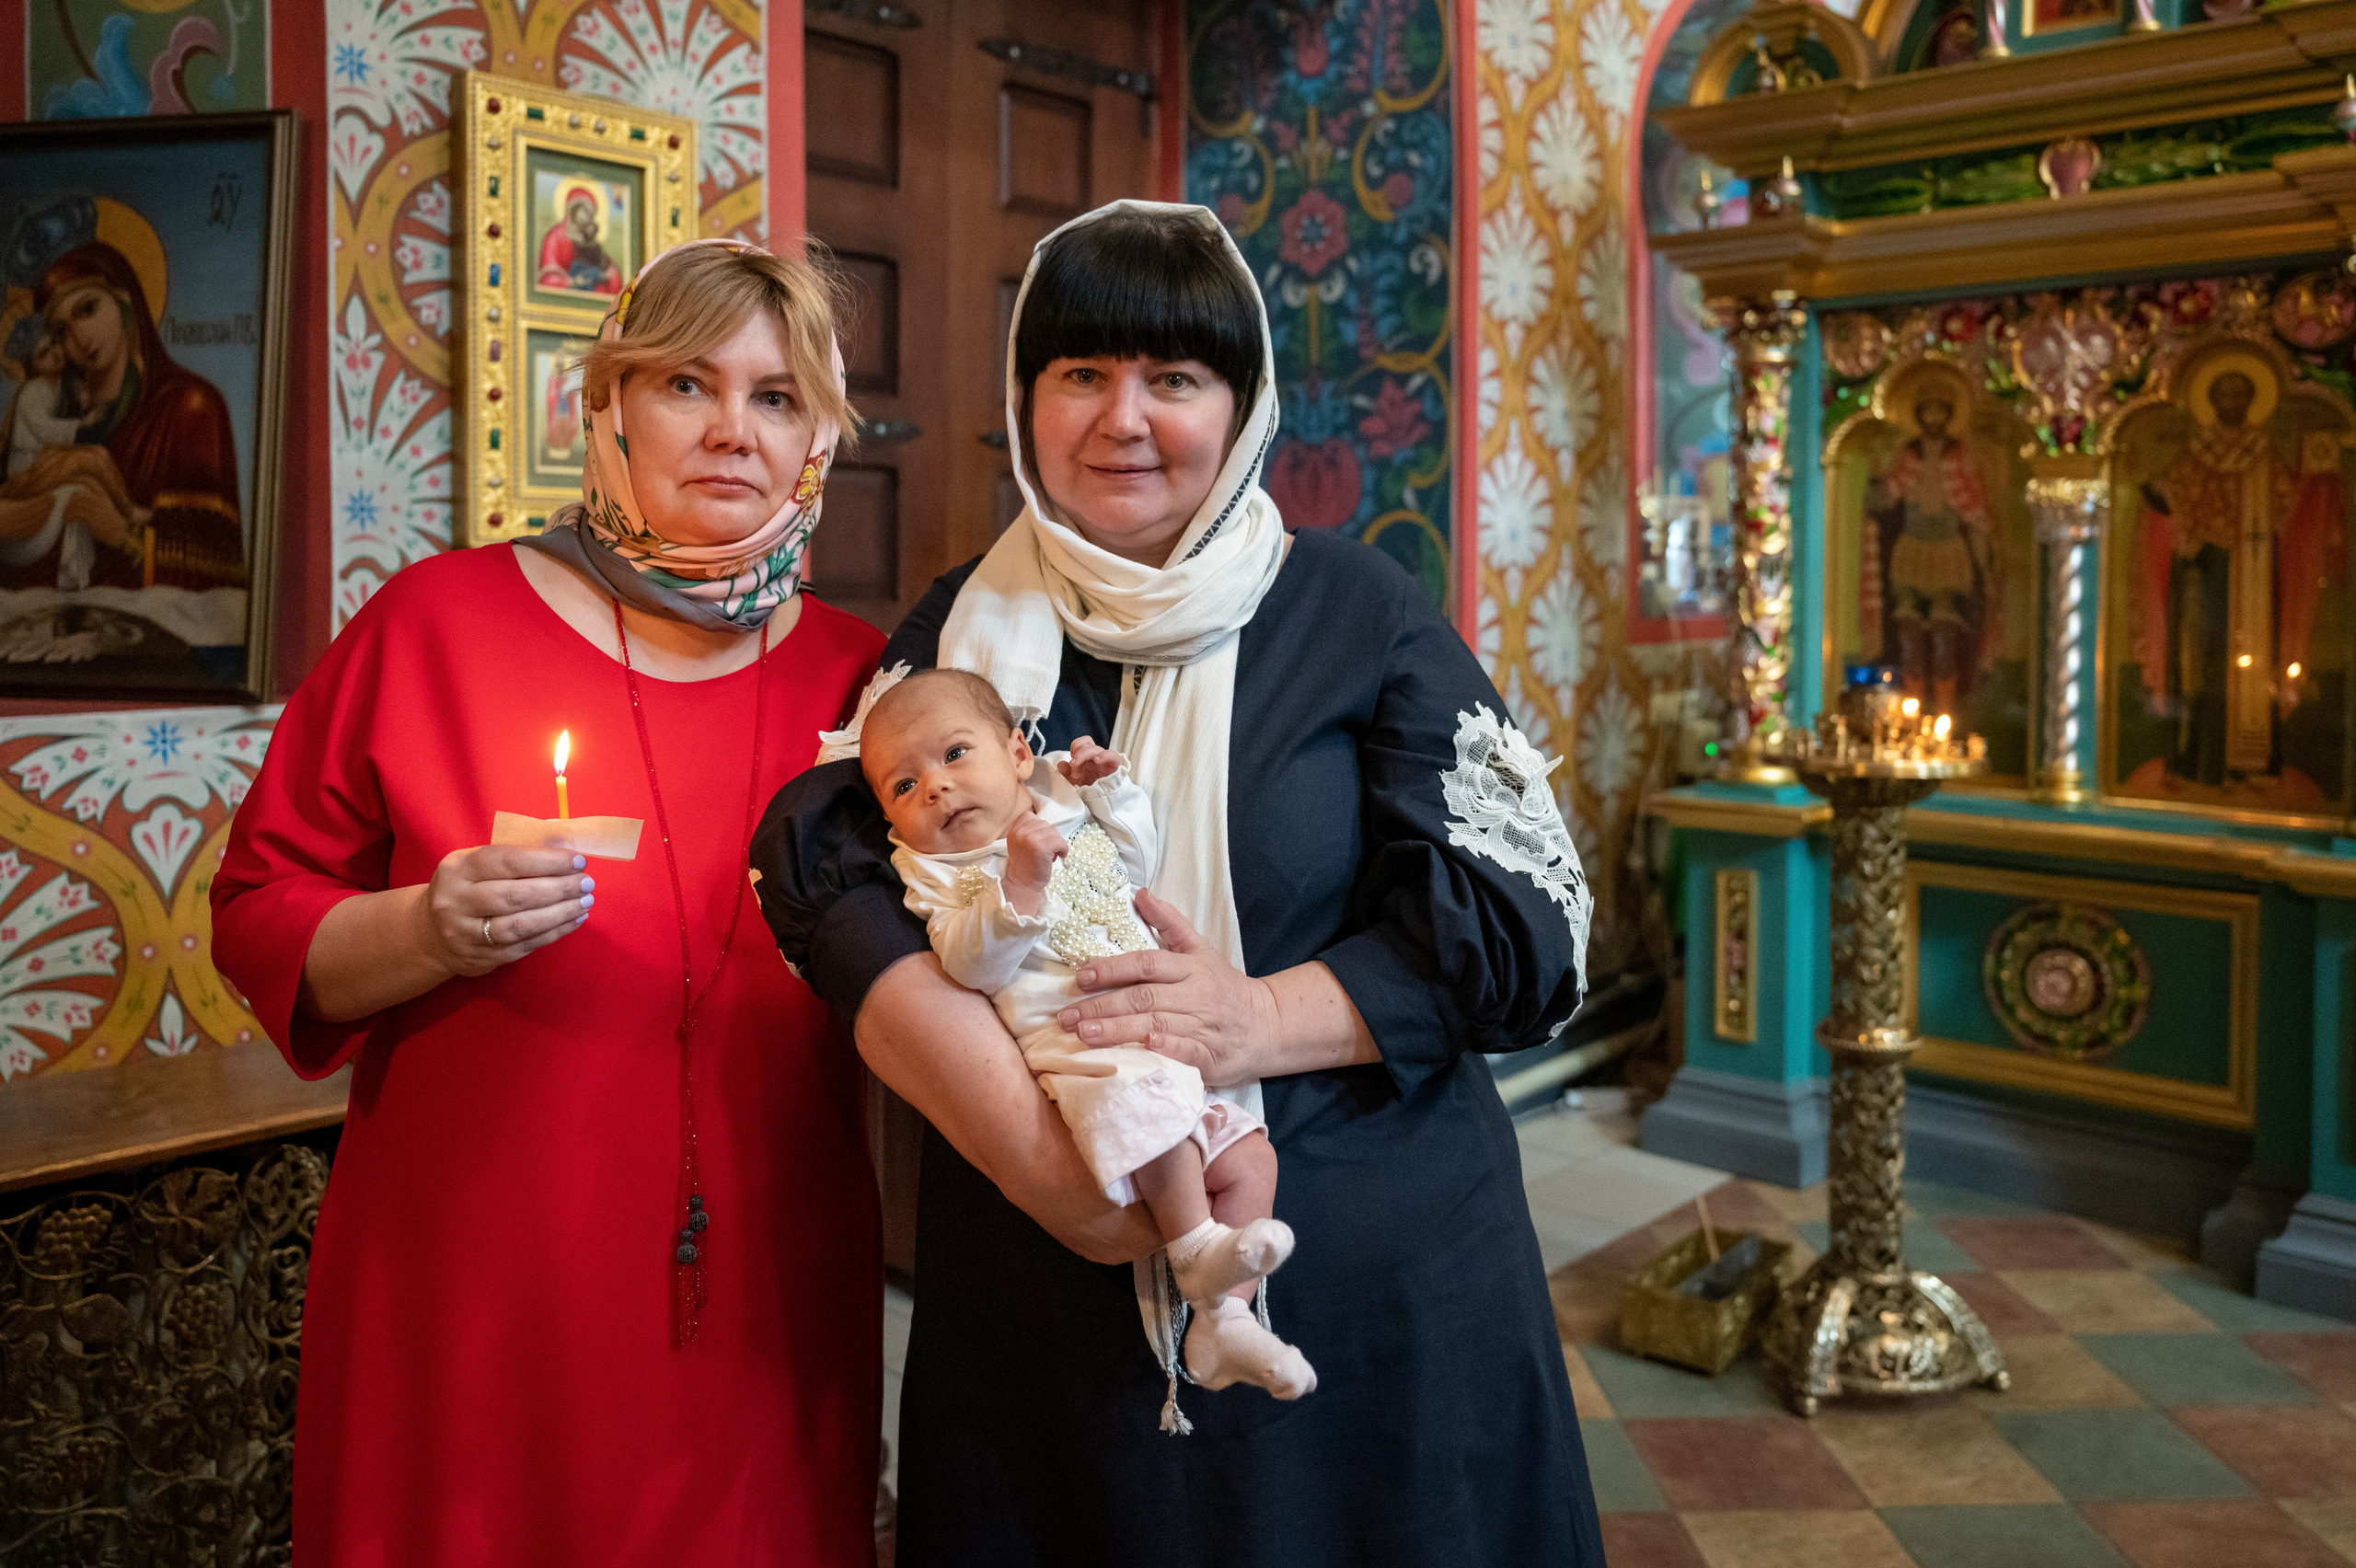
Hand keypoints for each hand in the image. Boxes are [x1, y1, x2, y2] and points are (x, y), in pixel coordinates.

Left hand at [61, 485, 133, 546]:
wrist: (121, 534)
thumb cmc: (112, 525)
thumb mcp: (105, 510)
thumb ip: (94, 504)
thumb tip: (77, 503)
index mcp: (104, 496)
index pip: (91, 482)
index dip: (79, 480)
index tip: (70, 483)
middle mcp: (100, 500)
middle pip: (78, 494)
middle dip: (68, 500)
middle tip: (64, 507)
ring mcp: (97, 508)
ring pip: (75, 503)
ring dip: (67, 510)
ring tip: (66, 516)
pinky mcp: (93, 517)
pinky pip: (76, 512)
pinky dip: (69, 516)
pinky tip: (69, 521)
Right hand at [419, 845, 594, 977]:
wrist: (430, 933)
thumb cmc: (467, 888)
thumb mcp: (476, 864)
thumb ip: (515, 855)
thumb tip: (565, 847)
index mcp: (458, 869)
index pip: (506, 861)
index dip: (546, 861)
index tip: (577, 861)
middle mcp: (457, 901)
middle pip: (515, 895)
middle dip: (558, 888)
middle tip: (586, 883)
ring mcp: (466, 934)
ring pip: (520, 925)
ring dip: (560, 913)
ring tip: (585, 902)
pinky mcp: (481, 958)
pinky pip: (524, 946)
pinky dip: (554, 932)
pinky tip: (574, 920)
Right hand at [1003, 811, 1066, 911]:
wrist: (1023, 884)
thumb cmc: (1026, 864)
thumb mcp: (1020, 843)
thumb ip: (1029, 831)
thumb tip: (1047, 825)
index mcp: (1014, 830)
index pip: (1031, 816)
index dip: (1039, 828)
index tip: (1039, 841)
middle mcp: (1020, 833)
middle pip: (1045, 824)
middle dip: (1049, 837)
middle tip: (1045, 851)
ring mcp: (1030, 839)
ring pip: (1054, 832)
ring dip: (1056, 844)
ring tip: (1049, 855)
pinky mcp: (1041, 848)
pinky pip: (1060, 842)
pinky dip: (1063, 849)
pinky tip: (1058, 857)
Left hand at [1055, 889, 1278, 1087]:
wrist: (1267, 1025)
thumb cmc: (1222, 987)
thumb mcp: (1200, 949)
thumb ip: (1169, 923)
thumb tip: (1141, 893)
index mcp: (1189, 967)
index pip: (1146, 963)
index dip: (1113, 969)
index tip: (1081, 977)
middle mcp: (1195, 994)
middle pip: (1144, 996)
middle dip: (1103, 1005)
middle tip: (1068, 1016)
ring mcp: (1203, 1025)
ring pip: (1157, 1024)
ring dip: (1119, 1030)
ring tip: (1085, 1035)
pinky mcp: (1211, 1055)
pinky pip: (1186, 1051)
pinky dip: (1165, 1047)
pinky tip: (1143, 1047)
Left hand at [1057, 735, 1125, 787]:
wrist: (1101, 803)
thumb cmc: (1088, 791)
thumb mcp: (1073, 784)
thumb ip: (1066, 774)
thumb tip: (1061, 764)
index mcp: (1086, 758)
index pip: (1080, 744)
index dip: (1075, 748)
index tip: (1071, 763)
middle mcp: (1095, 757)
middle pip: (1087, 745)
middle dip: (1078, 755)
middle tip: (1073, 767)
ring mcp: (1105, 761)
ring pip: (1096, 749)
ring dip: (1085, 756)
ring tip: (1079, 773)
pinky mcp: (1115, 766)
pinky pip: (1113, 755)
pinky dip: (1105, 755)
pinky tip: (1097, 760)